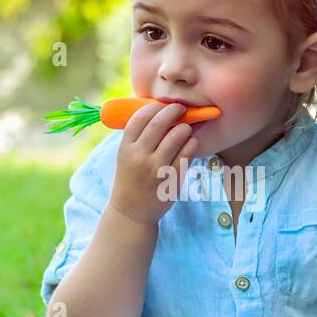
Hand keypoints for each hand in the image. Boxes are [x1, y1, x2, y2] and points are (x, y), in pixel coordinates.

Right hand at [108, 101, 198, 226]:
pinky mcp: (171, 179)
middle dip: (173, 110)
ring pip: (176, 136)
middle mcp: (139, 157)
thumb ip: (137, 138)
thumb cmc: (130, 179)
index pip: (139, 118)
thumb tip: (158, 112)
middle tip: (181, 108)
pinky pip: (187, 153)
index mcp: (125, 149)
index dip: (153, 107)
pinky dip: (192, 143)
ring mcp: (156, 168)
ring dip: (185, 127)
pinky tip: (192, 142)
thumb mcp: (125, 157)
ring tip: (186, 128)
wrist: (131, 212)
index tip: (162, 105)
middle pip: (159, 123)